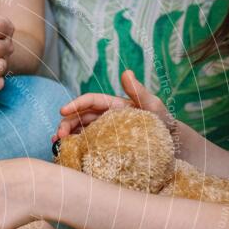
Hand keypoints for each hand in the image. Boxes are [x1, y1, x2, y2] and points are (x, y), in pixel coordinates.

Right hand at [55, 70, 173, 140]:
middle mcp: (105, 119)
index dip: (75, 104)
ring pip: (78, 133)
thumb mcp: (154, 106)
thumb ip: (140, 92)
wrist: (171, 147)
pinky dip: (73, 151)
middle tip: (58, 136)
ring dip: (65, 138)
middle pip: (79, 118)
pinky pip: (85, 148)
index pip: (90, 102)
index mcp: (113, 106)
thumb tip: (126, 72)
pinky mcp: (102, 150)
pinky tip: (65, 156)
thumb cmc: (164, 124)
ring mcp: (102, 135)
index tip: (62, 110)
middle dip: (65, 124)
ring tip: (57, 146)